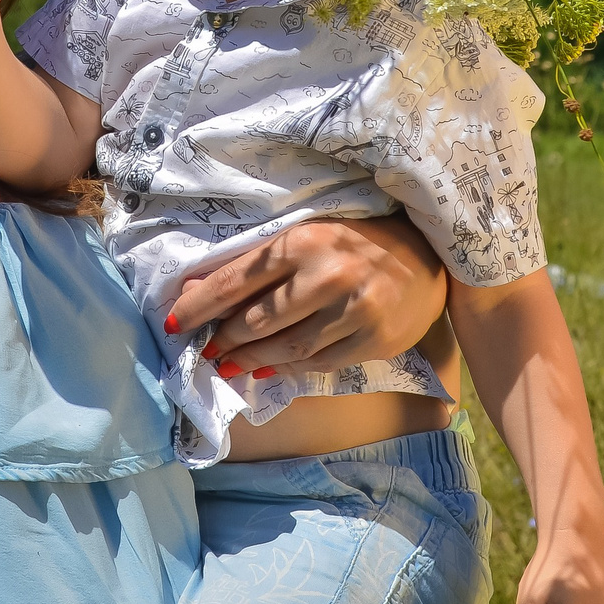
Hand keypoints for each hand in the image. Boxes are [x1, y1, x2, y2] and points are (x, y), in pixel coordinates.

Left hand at [164, 213, 446, 374]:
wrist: (431, 256)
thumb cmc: (359, 241)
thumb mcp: (307, 237)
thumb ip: (257, 265)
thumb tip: (194, 291)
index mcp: (304, 241)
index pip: (236, 280)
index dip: (199, 306)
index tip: (172, 322)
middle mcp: (327, 274)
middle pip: (257, 320)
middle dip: (224, 339)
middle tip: (206, 350)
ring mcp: (354, 310)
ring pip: (286, 347)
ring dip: (251, 359)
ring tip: (231, 363)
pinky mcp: (374, 340)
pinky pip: (320, 362)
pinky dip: (291, 367)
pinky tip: (272, 367)